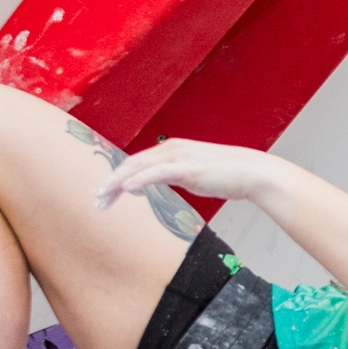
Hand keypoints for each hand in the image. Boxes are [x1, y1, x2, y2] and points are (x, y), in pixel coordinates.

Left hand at [92, 136, 280, 211]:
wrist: (252, 173)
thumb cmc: (227, 175)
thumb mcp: (195, 174)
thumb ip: (177, 175)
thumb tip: (164, 181)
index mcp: (172, 150)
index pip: (137, 163)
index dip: (117, 178)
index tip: (104, 194)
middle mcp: (172, 149)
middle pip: (132, 164)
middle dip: (111, 182)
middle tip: (95, 199)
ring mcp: (179, 157)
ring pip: (139, 168)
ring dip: (118, 182)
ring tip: (103, 197)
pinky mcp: (188, 168)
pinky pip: (158, 173)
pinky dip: (140, 180)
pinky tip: (126, 189)